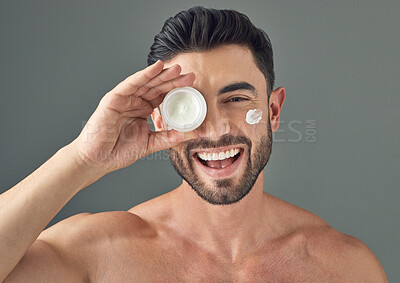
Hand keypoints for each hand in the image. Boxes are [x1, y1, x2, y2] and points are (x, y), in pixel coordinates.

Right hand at [72, 60, 196, 173]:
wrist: (98, 160)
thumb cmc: (119, 151)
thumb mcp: (150, 144)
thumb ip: (169, 138)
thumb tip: (192, 134)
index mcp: (144, 110)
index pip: (163, 96)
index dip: (177, 90)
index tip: (193, 86)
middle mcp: (135, 102)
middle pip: (157, 87)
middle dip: (173, 80)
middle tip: (190, 75)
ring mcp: (124, 99)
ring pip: (146, 82)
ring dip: (161, 74)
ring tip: (177, 68)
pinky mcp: (114, 98)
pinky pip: (130, 84)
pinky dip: (143, 75)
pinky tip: (156, 67)